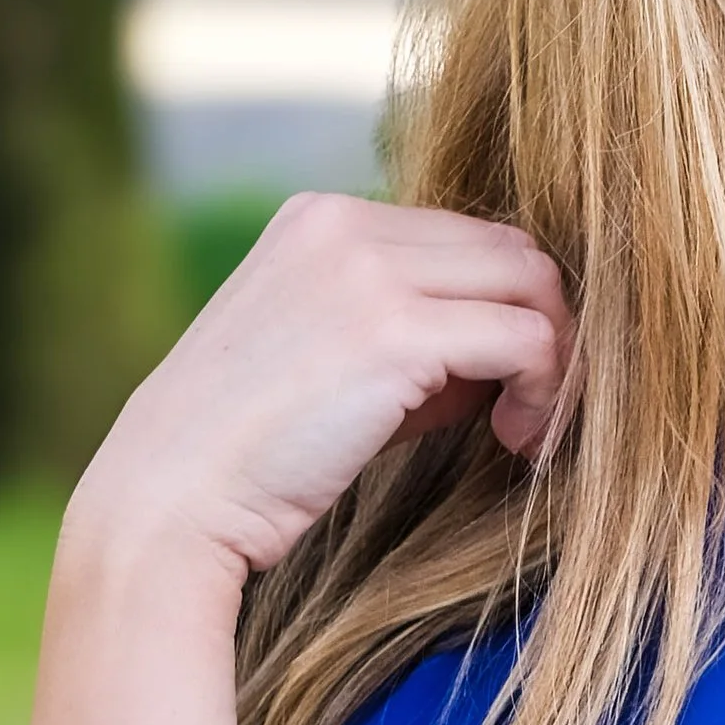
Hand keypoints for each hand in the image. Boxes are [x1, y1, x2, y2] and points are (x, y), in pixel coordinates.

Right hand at [64, 193, 572, 581]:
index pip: (466, 236)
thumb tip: (515, 343)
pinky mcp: (394, 332)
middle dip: (546, 327)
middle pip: (511, 248)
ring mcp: (366, 271)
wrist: (168, 505)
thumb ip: (411, 332)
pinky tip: (520, 442)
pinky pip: (526, 339)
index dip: (503, 309)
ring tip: (528, 432)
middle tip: (535, 411)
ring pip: (533, 283)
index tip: (502, 388)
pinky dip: (546, 391)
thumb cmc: (249, 459)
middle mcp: (344, 224)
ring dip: (556, 361)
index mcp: (320, 219)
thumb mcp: (330, 363)